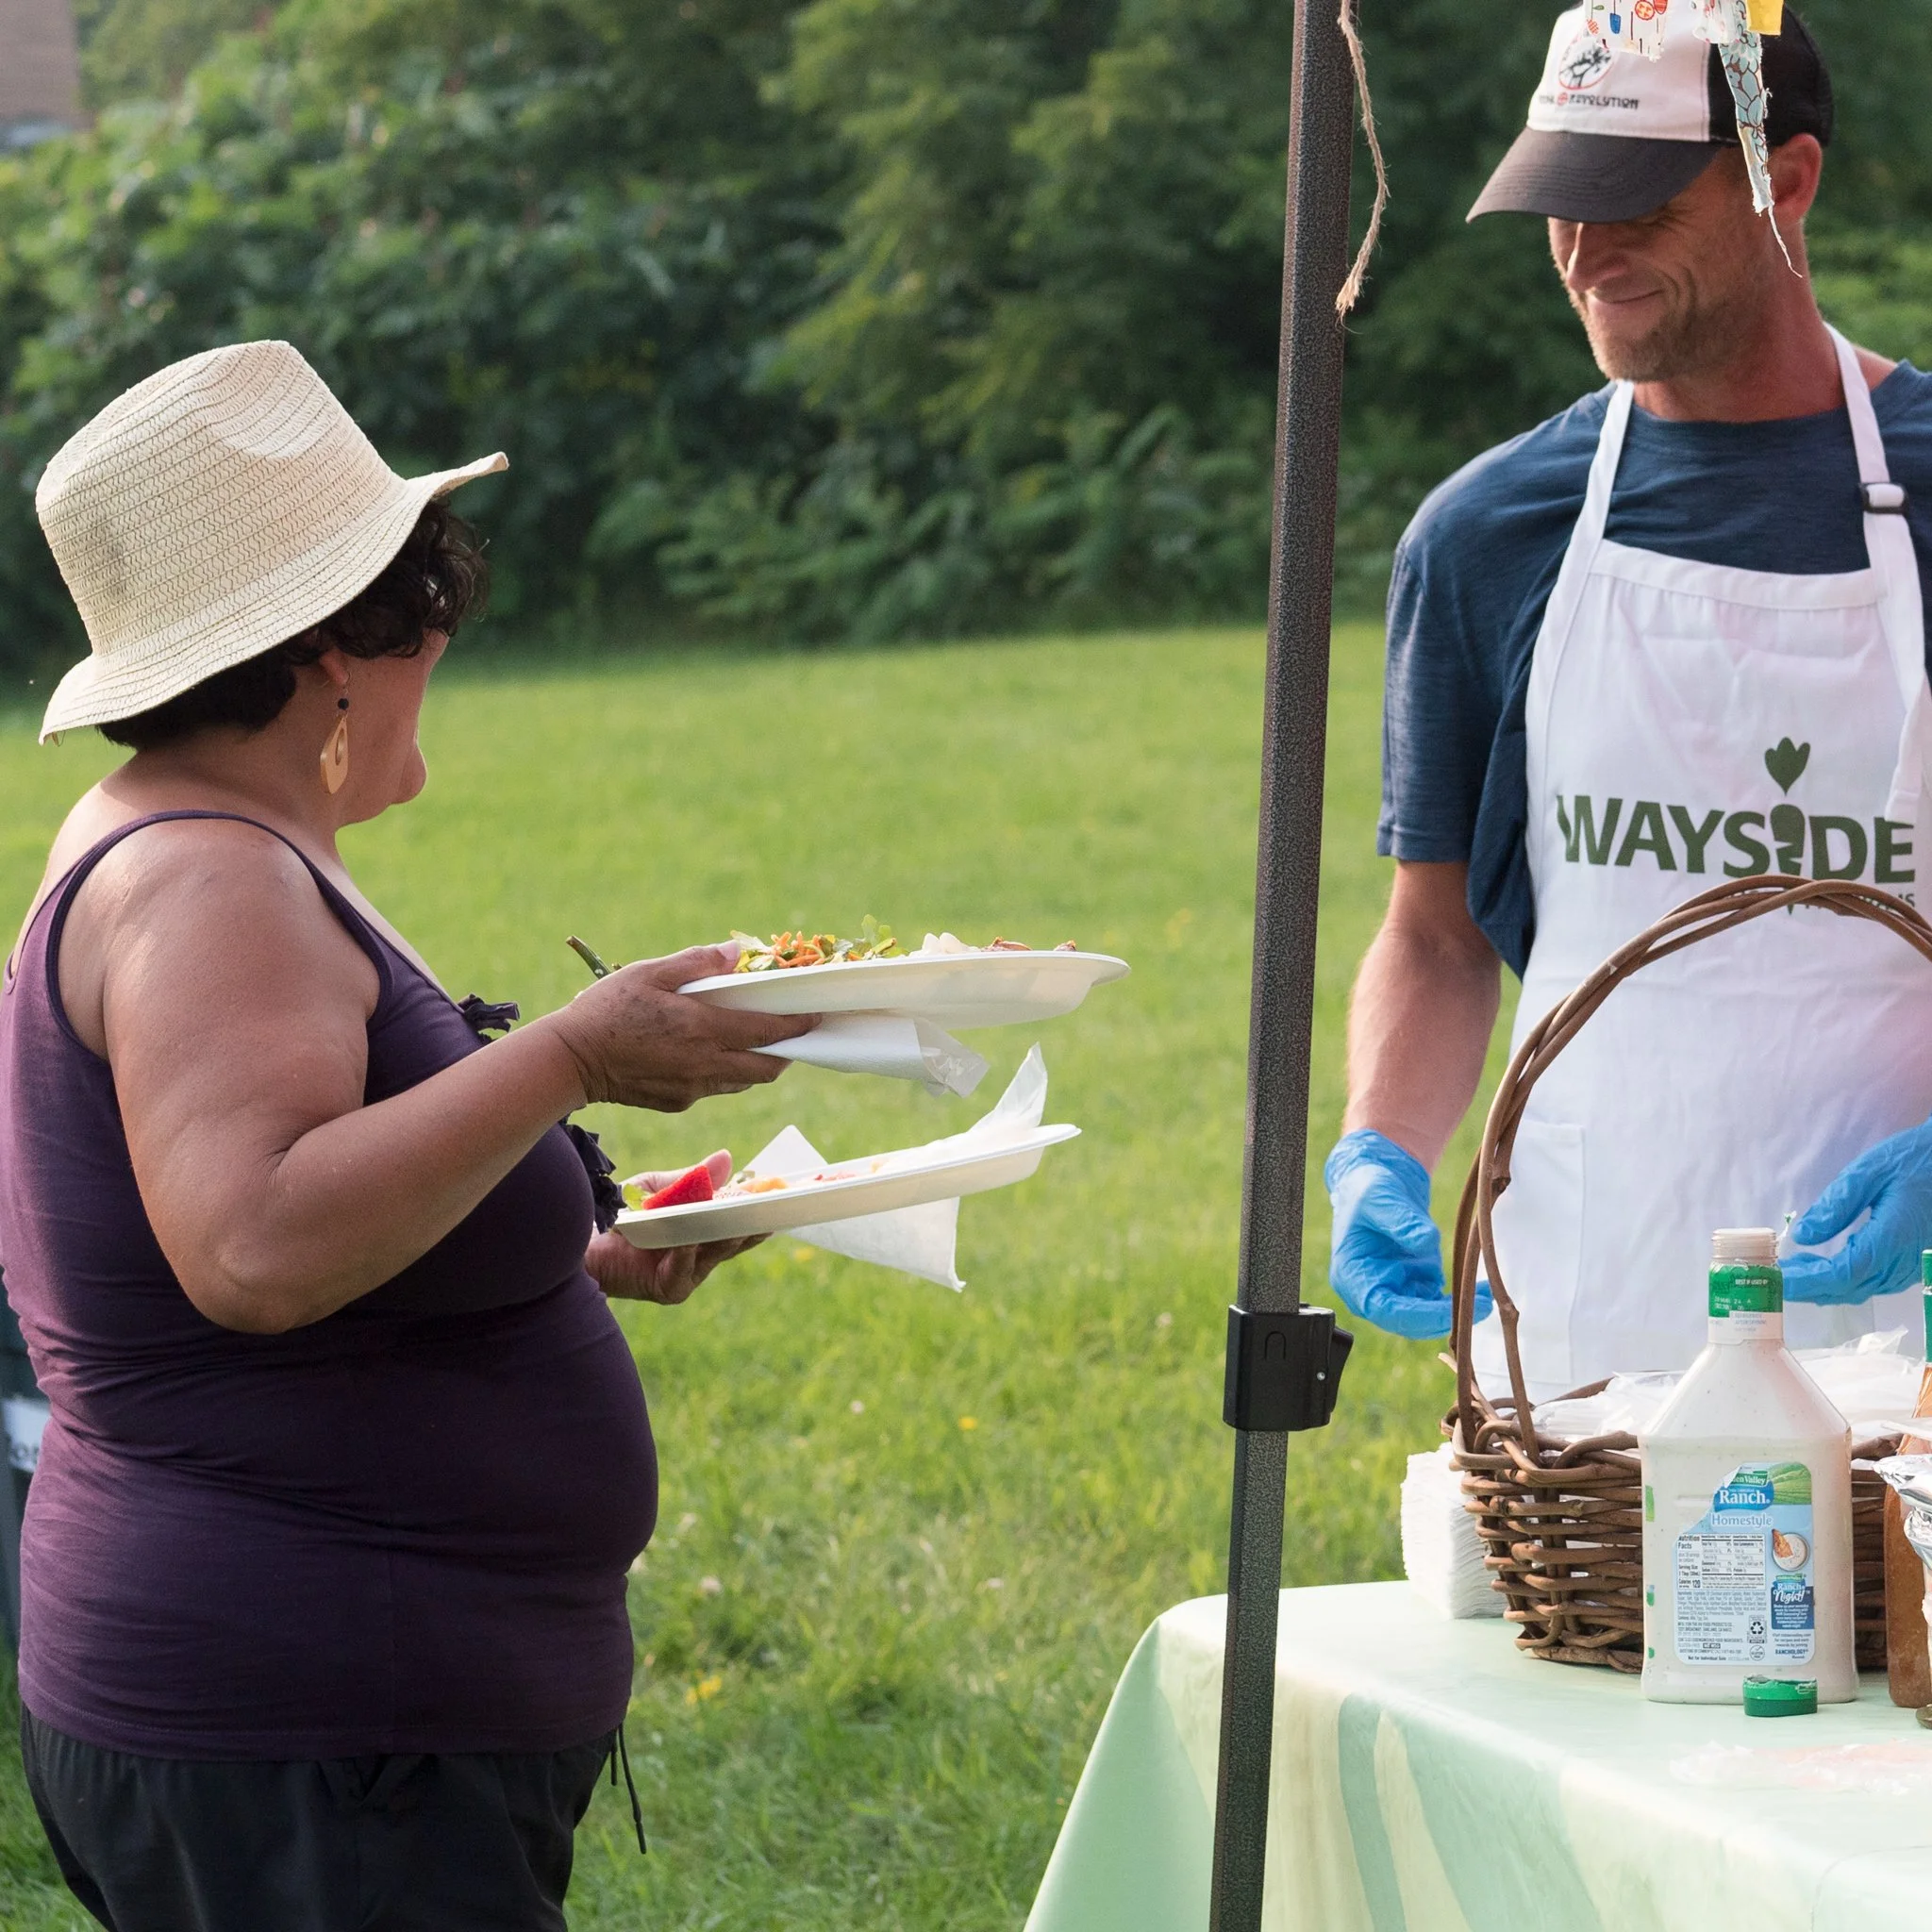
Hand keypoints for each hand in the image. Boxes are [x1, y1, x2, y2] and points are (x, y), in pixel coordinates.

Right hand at [543, 943, 815, 1111]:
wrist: (569, 1061)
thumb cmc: (606, 1009)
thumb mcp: (649, 973)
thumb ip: (697, 963)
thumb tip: (735, 952)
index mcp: (702, 1029)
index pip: (767, 1031)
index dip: (797, 1025)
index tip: (816, 1017)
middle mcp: (705, 1064)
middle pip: (766, 1068)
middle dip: (785, 1052)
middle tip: (791, 1034)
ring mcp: (692, 1088)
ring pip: (742, 1081)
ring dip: (755, 1064)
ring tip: (753, 1042)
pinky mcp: (678, 1103)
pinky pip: (713, 1088)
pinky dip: (723, 1072)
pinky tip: (709, 1054)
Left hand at [584, 1151, 762, 1303]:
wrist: (576, 1239)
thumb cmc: (618, 1213)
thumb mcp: (659, 1189)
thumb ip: (692, 1179)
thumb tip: (727, 1158)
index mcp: (701, 1233)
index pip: (736, 1223)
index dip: (755, 1210)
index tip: (778, 1195)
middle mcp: (699, 1257)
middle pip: (734, 1240)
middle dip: (752, 1222)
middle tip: (772, 1206)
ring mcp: (687, 1275)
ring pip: (715, 1253)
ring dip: (725, 1234)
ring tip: (739, 1217)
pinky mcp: (670, 1289)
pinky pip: (685, 1269)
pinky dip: (688, 1251)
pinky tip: (690, 1237)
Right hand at [1324, 1128, 1488, 1339]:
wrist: (1378, 1179)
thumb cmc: (1368, 1187)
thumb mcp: (1380, 1197)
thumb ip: (1401, 1220)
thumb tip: (1427, 1240)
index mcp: (1353, 1277)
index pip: (1383, 1308)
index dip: (1416, 1316)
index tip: (1448, 1312)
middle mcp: (1372, 1291)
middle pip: (1407, 1321)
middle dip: (1443, 1318)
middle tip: (1481, 1306)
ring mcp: (1395, 1290)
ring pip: (1426, 1317)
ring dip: (1457, 1312)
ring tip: (1487, 1297)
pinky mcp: (1415, 1283)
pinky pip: (1439, 1303)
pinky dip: (1461, 1299)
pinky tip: (1482, 1289)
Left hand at [1782, 1116, 1931, 1304]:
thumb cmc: (1911, 1160)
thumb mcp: (1869, 1172)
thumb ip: (1836, 1205)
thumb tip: (1802, 1235)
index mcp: (1893, 1238)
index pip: (1844, 1273)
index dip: (1807, 1280)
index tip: (1776, 1276)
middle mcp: (1904, 1261)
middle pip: (1850, 1287)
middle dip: (1809, 1285)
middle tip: (1774, 1274)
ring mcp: (1912, 1266)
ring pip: (1863, 1288)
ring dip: (1825, 1284)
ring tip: (1793, 1268)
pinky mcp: (1912, 1262)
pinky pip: (1875, 1281)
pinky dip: (1845, 1279)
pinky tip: (1824, 1265)